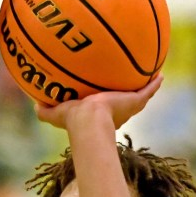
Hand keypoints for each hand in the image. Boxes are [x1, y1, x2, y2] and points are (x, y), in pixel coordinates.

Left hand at [34, 73, 163, 130]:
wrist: (89, 122)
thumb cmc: (72, 120)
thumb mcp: (53, 114)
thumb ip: (43, 111)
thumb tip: (34, 104)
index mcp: (98, 114)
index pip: (102, 107)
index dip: (103, 101)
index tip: (103, 96)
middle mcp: (115, 111)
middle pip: (123, 101)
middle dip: (125, 94)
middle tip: (128, 83)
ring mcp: (127, 106)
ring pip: (139, 96)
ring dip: (145, 88)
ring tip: (151, 76)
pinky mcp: (135, 102)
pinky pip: (148, 91)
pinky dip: (154, 84)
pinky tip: (160, 74)